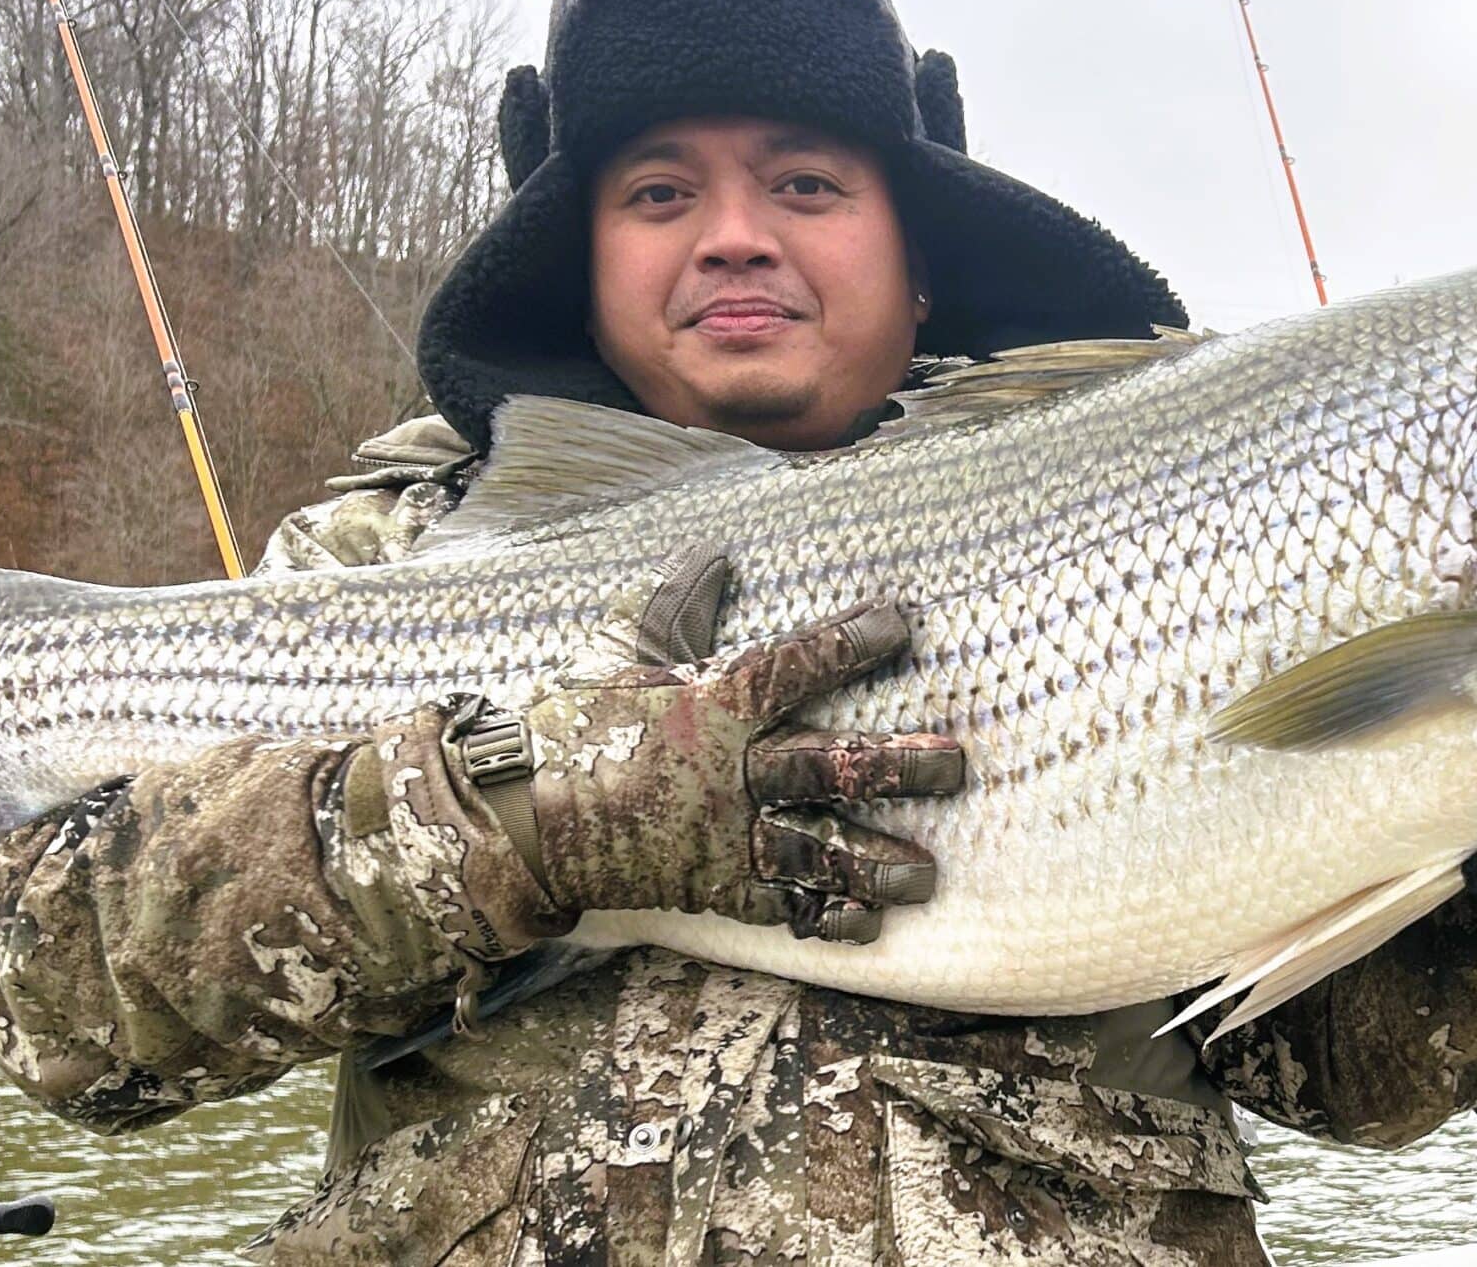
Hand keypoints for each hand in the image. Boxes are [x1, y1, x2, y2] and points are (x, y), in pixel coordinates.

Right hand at [460, 551, 962, 941]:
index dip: (850, 643)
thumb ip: (680, 604)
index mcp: (712, 704)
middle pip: (829, 766)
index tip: (900, 624)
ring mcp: (725, 836)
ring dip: (876, 860)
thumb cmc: (576, 724)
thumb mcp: (623, 651)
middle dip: (898, 767)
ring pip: (819, 848)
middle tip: (955, 766)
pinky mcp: (713, 886)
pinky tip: (870, 922)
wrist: (520, 818)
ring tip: (925, 872)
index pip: (795, 664)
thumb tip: (718, 553)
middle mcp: (730, 772)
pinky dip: (827, 918)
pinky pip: (782, 906)